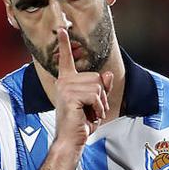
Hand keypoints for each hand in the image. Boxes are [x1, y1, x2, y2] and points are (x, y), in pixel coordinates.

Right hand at [53, 28, 113, 149]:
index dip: (64, 43)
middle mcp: (64, 82)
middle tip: (92, 110)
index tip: (61, 29)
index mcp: (66, 81)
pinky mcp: (70, 96)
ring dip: (100, 103)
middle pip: (96, 77)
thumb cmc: (80, 124)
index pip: (66, 59)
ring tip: (91, 114)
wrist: (71, 141)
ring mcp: (66, 88)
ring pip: (98, 86)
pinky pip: (96, 95)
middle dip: (101, 95)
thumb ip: (102, 88)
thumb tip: (107, 74)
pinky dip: (98, 107)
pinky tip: (90, 116)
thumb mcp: (95, 103)